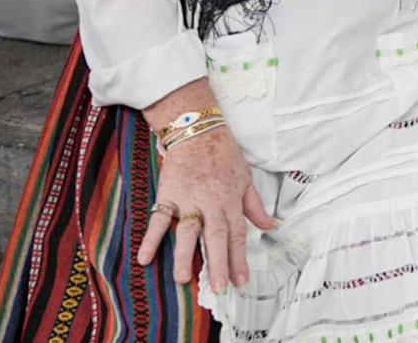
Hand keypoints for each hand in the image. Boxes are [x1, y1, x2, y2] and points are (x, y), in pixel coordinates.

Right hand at [137, 127, 277, 290]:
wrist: (197, 131)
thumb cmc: (224, 156)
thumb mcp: (246, 179)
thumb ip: (256, 207)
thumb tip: (272, 225)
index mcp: (231, 201)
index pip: (237, 235)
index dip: (239, 259)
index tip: (241, 281)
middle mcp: (211, 203)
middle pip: (216, 236)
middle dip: (218, 263)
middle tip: (217, 288)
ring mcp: (188, 199)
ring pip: (188, 231)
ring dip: (185, 255)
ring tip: (183, 279)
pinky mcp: (168, 195)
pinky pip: (158, 219)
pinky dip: (151, 238)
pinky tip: (144, 258)